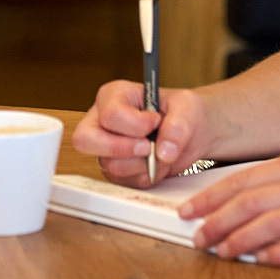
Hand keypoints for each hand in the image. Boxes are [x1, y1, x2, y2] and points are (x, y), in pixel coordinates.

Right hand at [72, 81, 212, 186]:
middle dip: (122, 148)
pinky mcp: (115, 170)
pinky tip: (156, 164)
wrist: (193, 133)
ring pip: (110, 166)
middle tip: (148, 147)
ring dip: (142, 165)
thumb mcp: (188, 107)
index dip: (136, 124)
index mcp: (114, 96)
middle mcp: (102, 121)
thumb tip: (163, 151)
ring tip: (159, 152)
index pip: (110, 114)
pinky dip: (145, 177)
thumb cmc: (185, 112)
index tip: (156, 122)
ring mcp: (106, 148)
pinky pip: (124, 182)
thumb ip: (177, 126)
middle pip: (86, 140)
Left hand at [180, 151, 279, 264]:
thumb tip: (245, 201)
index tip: (189, 211)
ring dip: (241, 240)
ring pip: (272, 225)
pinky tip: (263, 262)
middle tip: (197, 237)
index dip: (211, 197)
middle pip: (250, 203)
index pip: (243, 181)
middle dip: (217, 221)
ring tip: (221, 253)